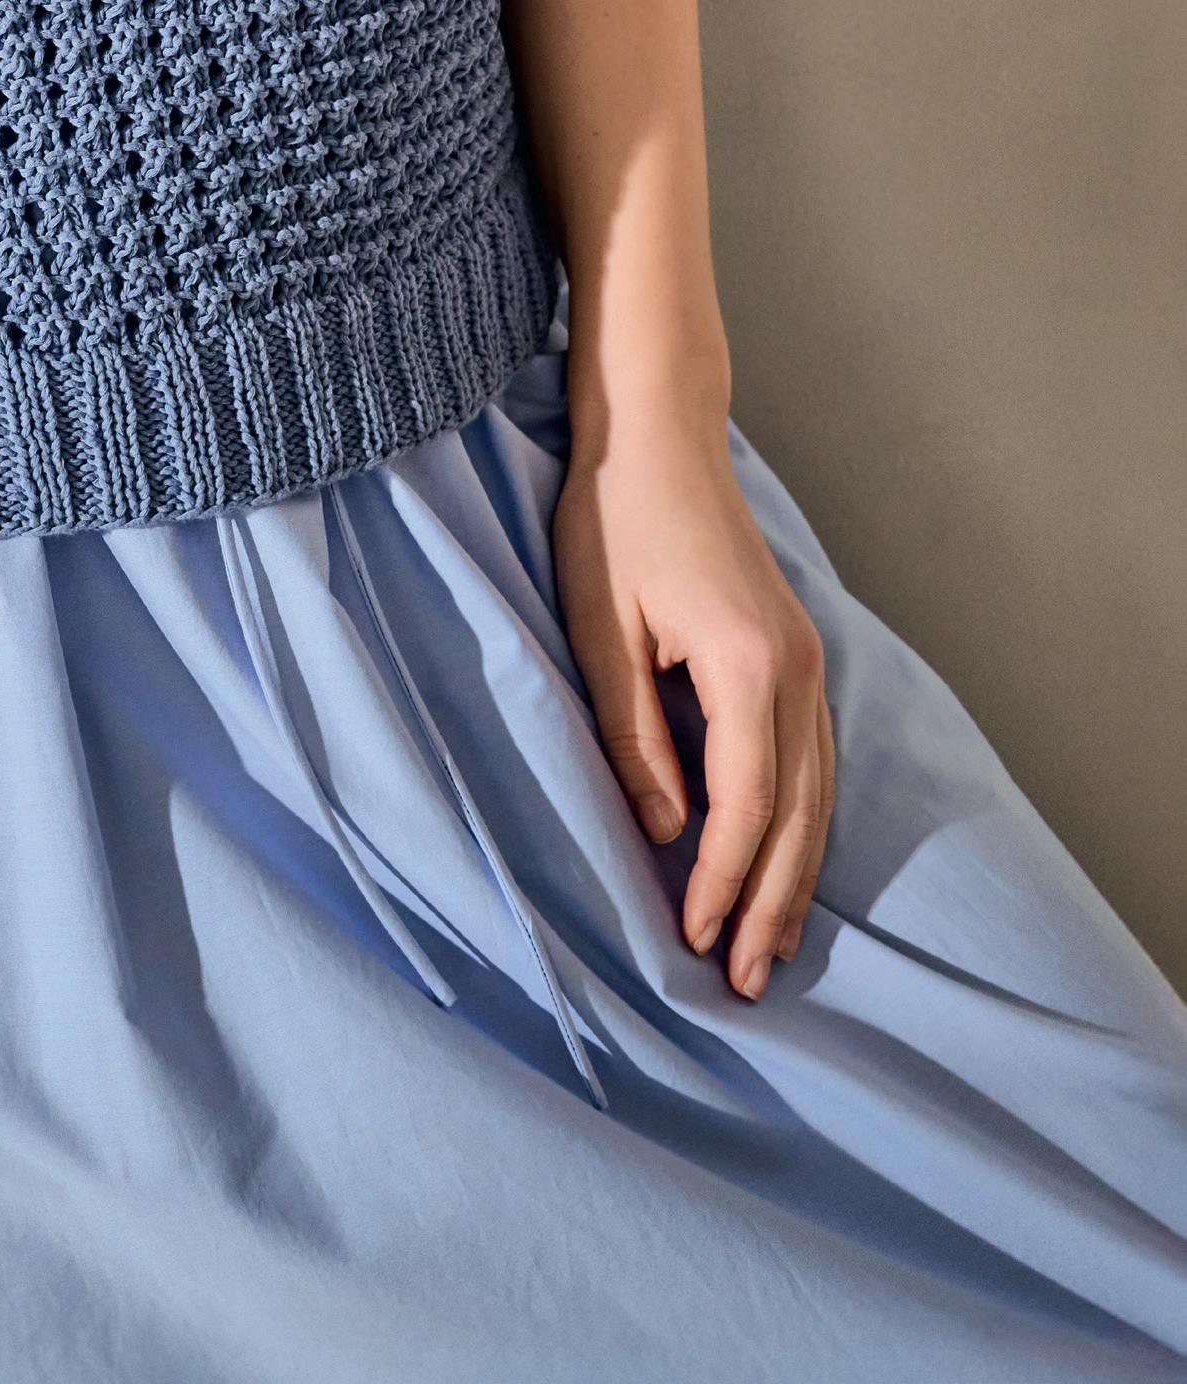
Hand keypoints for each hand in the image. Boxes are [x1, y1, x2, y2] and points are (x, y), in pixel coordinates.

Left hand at [552, 399, 834, 1000]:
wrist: (659, 431)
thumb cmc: (614, 519)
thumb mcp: (601, 628)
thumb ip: (633, 734)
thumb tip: (666, 832)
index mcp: (745, 664)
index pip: (745, 805)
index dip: (721, 882)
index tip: (691, 941)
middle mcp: (793, 669)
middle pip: (797, 815)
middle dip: (772, 905)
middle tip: (746, 985)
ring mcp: (803, 659)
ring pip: (815, 794)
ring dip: (795, 874)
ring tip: (770, 950)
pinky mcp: (792, 652)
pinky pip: (812, 760)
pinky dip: (801, 822)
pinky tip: (784, 862)